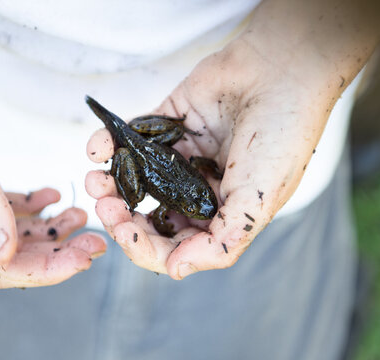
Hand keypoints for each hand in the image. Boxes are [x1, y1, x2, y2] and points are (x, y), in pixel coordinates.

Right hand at [0, 187, 105, 287]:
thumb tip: (0, 257)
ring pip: (15, 231)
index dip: (45, 270)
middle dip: (59, 252)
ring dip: (52, 228)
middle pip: (13, 254)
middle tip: (96, 242)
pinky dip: (35, 207)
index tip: (83, 260)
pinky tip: (53, 196)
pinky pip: (8, 207)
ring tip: (82, 216)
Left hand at [85, 0, 379, 278]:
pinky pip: (132, 138)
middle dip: (120, 217)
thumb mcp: (257, 202)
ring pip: (135, 179)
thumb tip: (176, 270)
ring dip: (109, 182)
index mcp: (219, 215)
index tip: (123, 231)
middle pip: (148, 216)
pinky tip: (98, 147)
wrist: (283, 71)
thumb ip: (220, 243)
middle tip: (103, 205)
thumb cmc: (280, 138)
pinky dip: (109, 144)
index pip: (174, 246)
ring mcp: (180, 157)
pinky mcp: (166, 124)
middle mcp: (197, 189)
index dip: (143, 246)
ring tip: (96, 178)